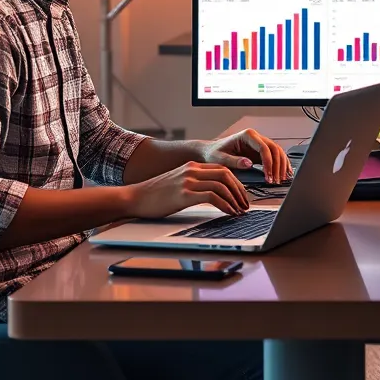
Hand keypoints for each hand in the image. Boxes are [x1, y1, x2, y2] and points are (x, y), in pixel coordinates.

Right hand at [126, 162, 250, 218]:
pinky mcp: (184, 194)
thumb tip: (212, 194)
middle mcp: (192, 170)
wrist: (134, 197)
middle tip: (245, 204)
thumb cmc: (155, 195)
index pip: (222, 169)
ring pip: (222, 185)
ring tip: (239, 211)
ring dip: (234, 199)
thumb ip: (194, 183)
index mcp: (192, 166)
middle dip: (239, 190)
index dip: (236, 182)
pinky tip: (229, 213)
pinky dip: (225, 205)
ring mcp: (188, 181)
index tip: (241, 195)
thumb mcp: (178, 183)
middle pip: (226, 175)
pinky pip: (212, 197)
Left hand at [201, 129, 292, 183]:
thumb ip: (234, 161)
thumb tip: (249, 164)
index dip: (268, 163)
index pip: (264, 147)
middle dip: (277, 165)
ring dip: (281, 165)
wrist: (210, 152)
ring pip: (277, 151)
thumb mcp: (220, 158)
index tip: (268, 176)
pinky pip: (275, 156)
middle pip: (274, 149)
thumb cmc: (213, 154)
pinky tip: (284, 173)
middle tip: (276, 180)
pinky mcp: (260, 152)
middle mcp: (255, 137)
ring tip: (281, 179)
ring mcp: (259, 144)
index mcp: (247, 135)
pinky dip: (281, 164)